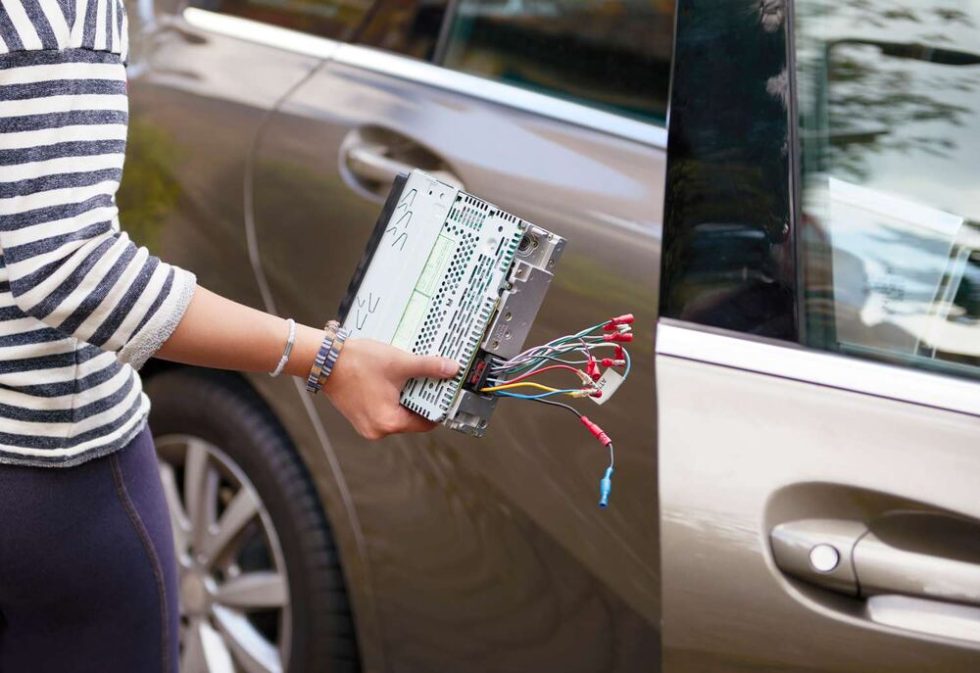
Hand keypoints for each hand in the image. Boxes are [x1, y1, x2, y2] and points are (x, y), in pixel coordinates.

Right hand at [322, 338, 458, 439]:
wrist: (324, 359)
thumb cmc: (356, 363)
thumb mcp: (399, 363)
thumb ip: (428, 367)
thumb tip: (451, 369)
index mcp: (389, 422)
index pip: (427, 423)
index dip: (439, 407)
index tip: (447, 393)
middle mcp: (377, 430)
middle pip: (413, 418)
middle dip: (422, 399)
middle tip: (433, 380)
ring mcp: (367, 424)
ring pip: (399, 412)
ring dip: (407, 396)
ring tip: (414, 377)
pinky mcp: (361, 416)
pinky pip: (385, 409)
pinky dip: (393, 397)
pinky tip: (396, 380)